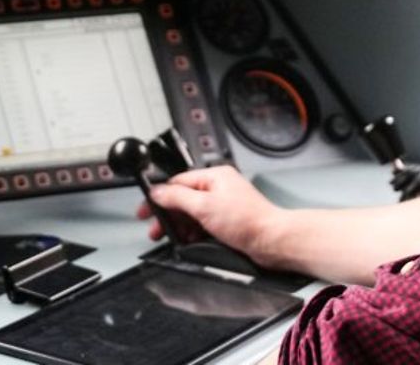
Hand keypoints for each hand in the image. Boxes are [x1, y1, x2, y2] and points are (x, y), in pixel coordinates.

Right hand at [138, 166, 287, 267]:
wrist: (272, 241)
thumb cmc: (249, 220)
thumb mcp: (204, 206)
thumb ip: (177, 198)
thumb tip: (158, 192)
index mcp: (214, 176)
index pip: (177, 182)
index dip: (159, 197)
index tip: (146, 210)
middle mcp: (219, 189)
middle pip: (183, 200)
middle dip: (169, 216)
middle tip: (157, 230)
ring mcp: (223, 206)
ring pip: (192, 215)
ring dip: (182, 228)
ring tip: (174, 239)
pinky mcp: (228, 223)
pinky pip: (203, 226)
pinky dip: (194, 234)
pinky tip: (190, 243)